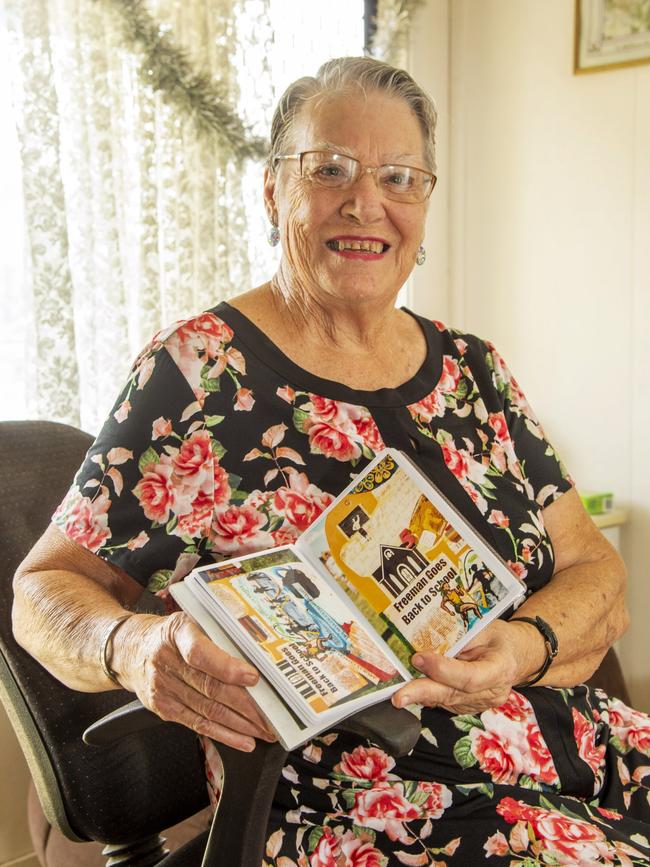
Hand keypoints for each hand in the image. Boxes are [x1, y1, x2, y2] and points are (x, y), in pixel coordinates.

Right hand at [114, 611, 276, 751]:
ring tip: (264, 730)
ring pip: (207, 709)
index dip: (227, 667)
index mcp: (177, 631)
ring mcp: (162, 687)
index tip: (253, 677)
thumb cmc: (170, 634)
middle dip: (245, 705)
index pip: (200, 653)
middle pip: (210, 687)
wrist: (130, 649)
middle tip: (271, 715)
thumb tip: (256, 652)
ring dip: (240, 724)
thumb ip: (215, 634)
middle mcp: (166, 660)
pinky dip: (223, 735)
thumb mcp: (189, 620)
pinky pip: (197, 724)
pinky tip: (243, 740)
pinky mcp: (163, 708)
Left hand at [391, 620, 533, 714]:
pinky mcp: (470, 707)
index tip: (419, 658)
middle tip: (399, 695)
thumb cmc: (499, 637)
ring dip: (421, 694)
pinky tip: (413, 688)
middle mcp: (493, 692)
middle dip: (423, 692)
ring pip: (447, 701)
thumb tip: (427, 642)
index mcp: (501, 668)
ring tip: (398, 691)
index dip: (443, 670)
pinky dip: (428, 694)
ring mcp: (481, 704)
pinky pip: (446, 702)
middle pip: (454, 694)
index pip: (470, 676)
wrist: (516, 655)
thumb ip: (459, 638)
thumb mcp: (484, 627)